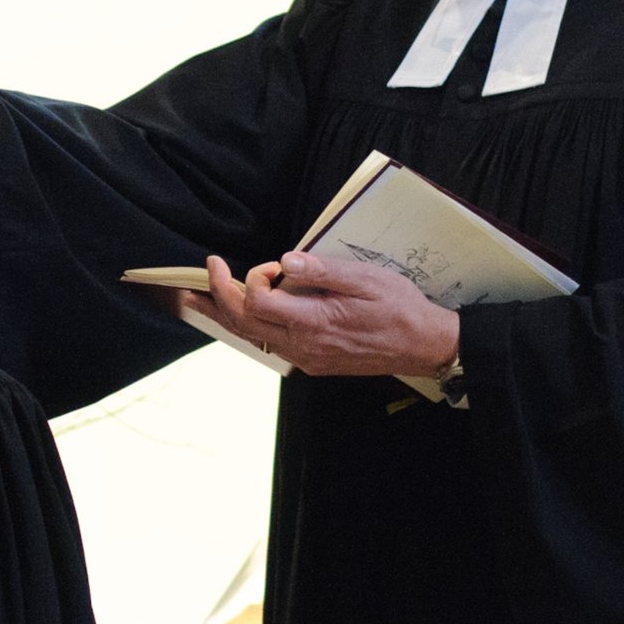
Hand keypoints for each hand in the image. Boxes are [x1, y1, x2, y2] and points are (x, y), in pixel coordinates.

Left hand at [180, 251, 458, 377]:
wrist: (424, 346)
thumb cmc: (399, 307)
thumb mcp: (366, 279)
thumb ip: (322, 271)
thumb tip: (286, 261)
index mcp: (314, 322)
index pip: (258, 301)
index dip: (252, 278)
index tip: (269, 264)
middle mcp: (304, 346)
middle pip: (244, 323)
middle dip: (217, 296)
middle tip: (203, 272)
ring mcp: (307, 358)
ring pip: (253, 337)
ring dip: (226, 315)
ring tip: (199, 298)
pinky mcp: (314, 362)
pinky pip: (272, 344)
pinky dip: (251, 326)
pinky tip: (243, 314)